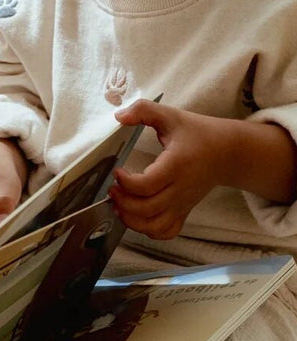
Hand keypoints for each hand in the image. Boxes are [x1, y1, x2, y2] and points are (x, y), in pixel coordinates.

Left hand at [109, 100, 220, 240]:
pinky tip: (136, 216)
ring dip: (132, 220)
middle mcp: (181, 189)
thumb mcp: (169, 115)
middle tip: (112, 188)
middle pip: (148, 208)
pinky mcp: (184, 210)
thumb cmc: (196, 133)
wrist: (227, 152)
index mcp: (176, 165)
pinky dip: (149, 230)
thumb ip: (143, 110)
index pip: (148, 184)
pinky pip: (167, 231)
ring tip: (118, 204)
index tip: (117, 170)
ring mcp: (183, 203)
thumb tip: (118, 116)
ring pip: (156, 225)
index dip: (127, 182)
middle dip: (123, 202)